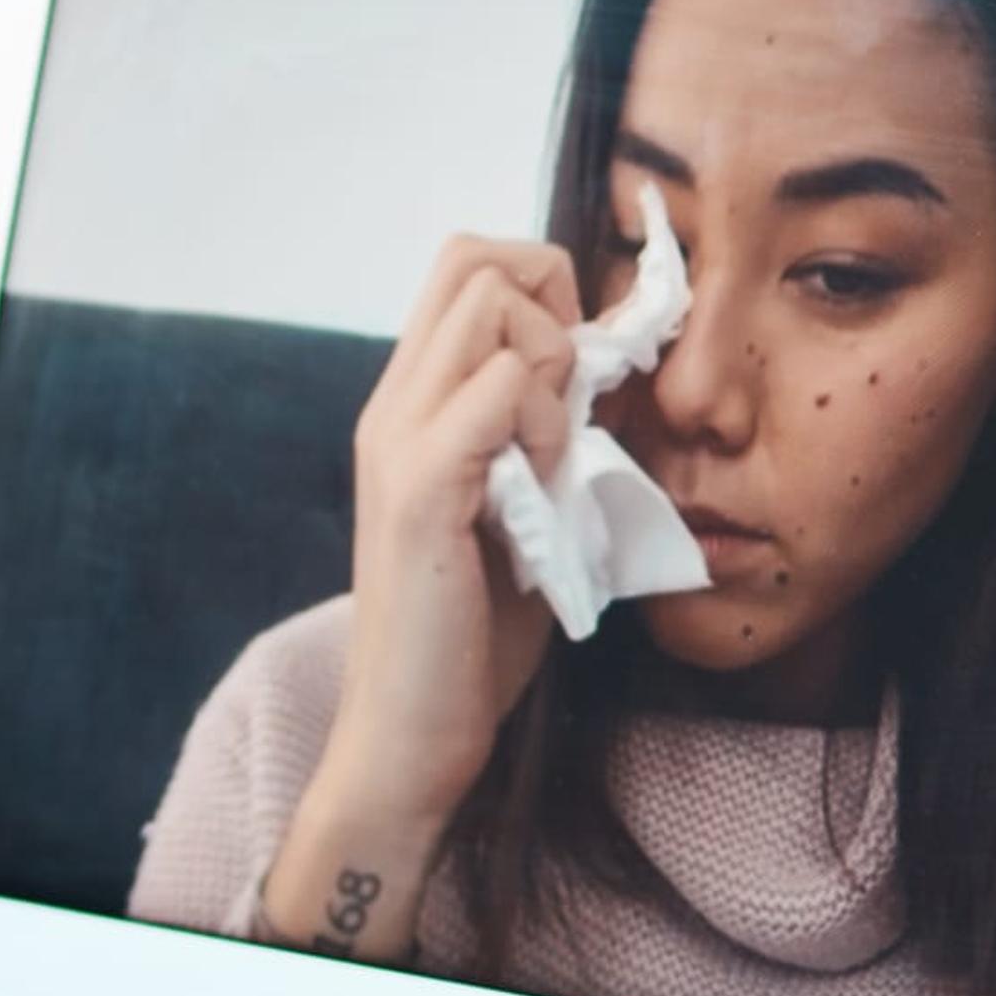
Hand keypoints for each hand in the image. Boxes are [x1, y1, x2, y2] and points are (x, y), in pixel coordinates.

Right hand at [260, 235, 576, 961]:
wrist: (409, 738)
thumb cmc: (469, 641)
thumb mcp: (521, 512)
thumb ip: (545, 440)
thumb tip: (604, 378)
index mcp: (410, 408)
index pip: (469, 267)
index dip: (543, 295)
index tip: (577, 382)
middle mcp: (391, 408)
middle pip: (473, 256)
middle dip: (552, 305)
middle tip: (569, 404)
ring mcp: (398, 442)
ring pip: (489, 304)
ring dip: (549, 365)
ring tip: (551, 459)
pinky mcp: (419, 490)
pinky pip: (496, 390)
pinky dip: (541, 422)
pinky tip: (543, 491)